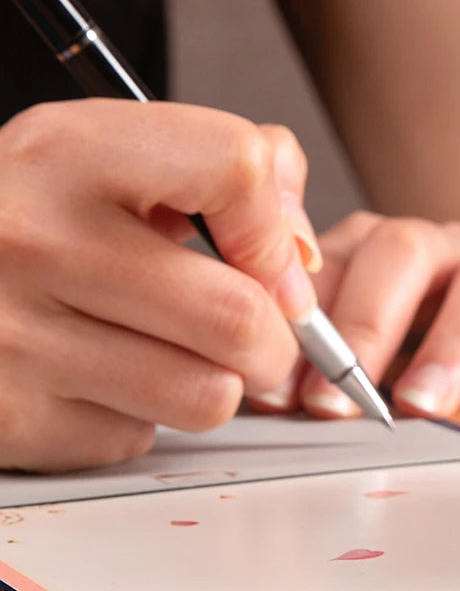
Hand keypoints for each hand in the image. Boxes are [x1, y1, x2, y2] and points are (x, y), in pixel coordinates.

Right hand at [0, 100, 318, 471]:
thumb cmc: (26, 219)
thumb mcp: (106, 156)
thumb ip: (224, 165)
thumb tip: (299, 249)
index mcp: (69, 152)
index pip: (236, 166)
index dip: (276, 224)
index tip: (274, 257)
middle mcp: (33, 237)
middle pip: (238, 314)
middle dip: (277, 340)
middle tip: (261, 338)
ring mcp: (13, 336)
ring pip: (207, 395)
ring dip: (218, 385)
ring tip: (184, 357)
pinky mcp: (10, 417)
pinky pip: (137, 437)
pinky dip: (139, 418)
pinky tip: (102, 380)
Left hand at [247, 213, 459, 419]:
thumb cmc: (433, 334)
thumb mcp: (370, 338)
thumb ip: (323, 354)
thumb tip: (254, 394)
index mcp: (377, 251)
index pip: (332, 261)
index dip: (302, 320)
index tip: (275, 391)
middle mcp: (440, 246)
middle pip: (403, 254)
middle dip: (365, 329)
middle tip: (336, 405)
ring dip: (454, 344)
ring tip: (426, 407)